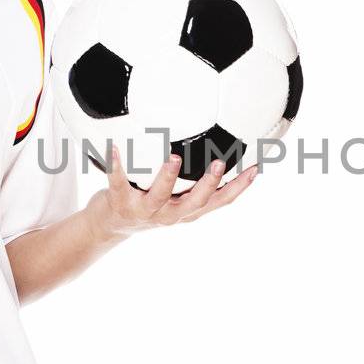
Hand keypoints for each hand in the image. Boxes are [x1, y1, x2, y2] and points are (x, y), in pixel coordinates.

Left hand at [93, 144, 258, 237]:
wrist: (109, 225)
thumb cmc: (147, 201)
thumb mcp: (175, 195)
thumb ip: (193, 177)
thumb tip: (214, 138)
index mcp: (187, 210)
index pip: (219, 201)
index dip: (239, 187)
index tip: (254, 168)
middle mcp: (170, 214)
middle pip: (195, 202)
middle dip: (209, 183)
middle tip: (220, 163)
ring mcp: (145, 210)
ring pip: (160, 196)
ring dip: (168, 177)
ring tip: (175, 158)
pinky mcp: (120, 203)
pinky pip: (118, 182)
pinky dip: (117, 165)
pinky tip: (116, 146)